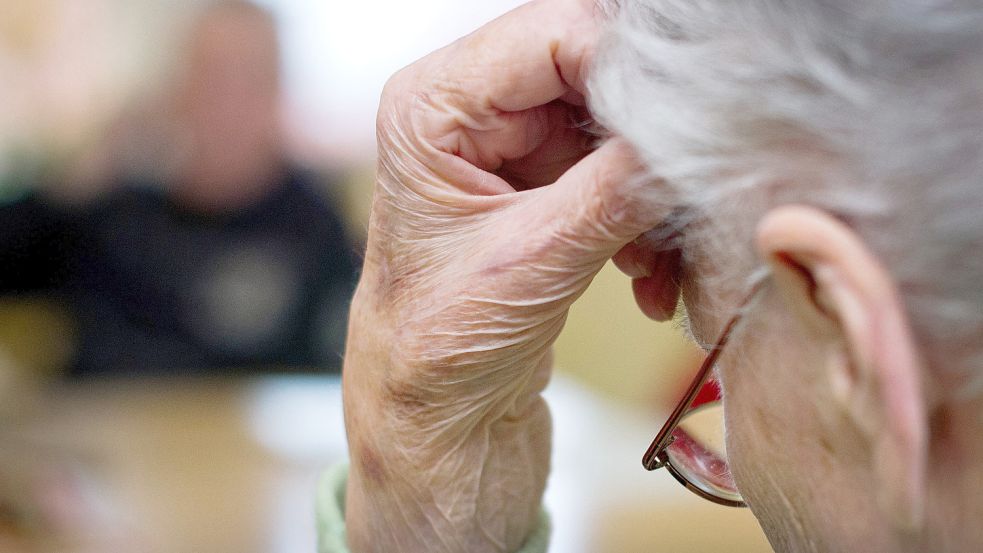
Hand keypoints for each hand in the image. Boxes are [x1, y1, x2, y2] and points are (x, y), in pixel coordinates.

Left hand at [343, 1, 673, 550]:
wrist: (440, 421)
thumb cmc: (439, 353)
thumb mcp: (531, 264)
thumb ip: (617, 189)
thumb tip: (696, 135)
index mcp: (431, 106)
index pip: (552, 34)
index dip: (629, 69)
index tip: (690, 118)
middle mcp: (468, 111)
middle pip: (592, 74)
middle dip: (648, 137)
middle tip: (688, 189)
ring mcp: (512, 147)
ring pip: (618, 127)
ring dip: (654, 192)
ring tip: (659, 260)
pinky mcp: (546, 186)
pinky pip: (622, 172)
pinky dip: (647, 220)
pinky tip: (648, 278)